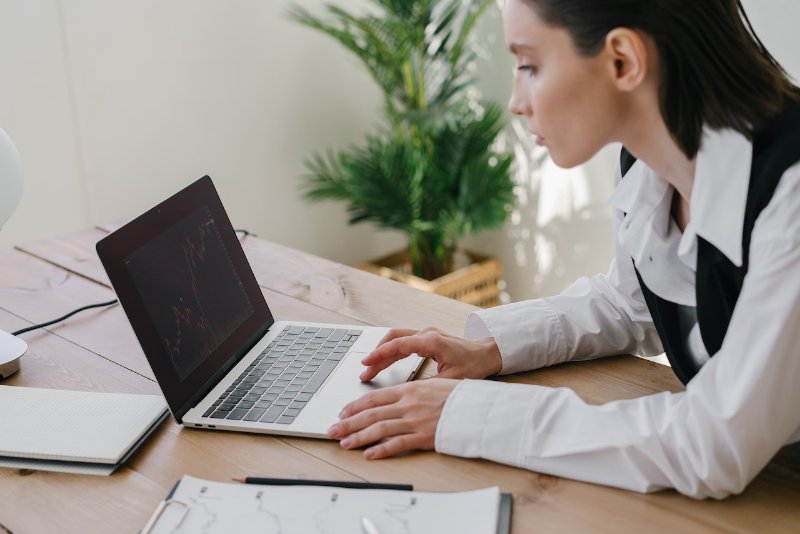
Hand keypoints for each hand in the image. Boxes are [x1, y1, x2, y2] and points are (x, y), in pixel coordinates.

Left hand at [327, 378, 458, 458]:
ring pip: (379, 428)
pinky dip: (381, 449)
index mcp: (410, 389)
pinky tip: (369, 454)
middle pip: (371, 413)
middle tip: (332, 429)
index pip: (375, 398)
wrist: (480, 407)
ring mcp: (415, 420)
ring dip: (358, 436)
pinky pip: (398, 444)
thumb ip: (413, 392)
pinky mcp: (424, 436)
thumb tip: (396, 399)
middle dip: (348, 422)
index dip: (355, 406)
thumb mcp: (434, 385)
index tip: (343, 412)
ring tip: (345, 443)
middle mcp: (409, 403)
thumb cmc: (461, 396)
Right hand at [359, 327, 501, 381]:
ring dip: (383, 352)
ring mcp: (427, 334)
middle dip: (376, 354)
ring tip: (370, 368)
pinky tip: (385, 363)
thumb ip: (427, 384)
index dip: (380, 354)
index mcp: (431, 341)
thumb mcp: (451, 380)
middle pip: (393, 339)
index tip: (366, 363)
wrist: (488, 354)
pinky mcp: (428, 339)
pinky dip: (392, 351)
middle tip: (364, 370)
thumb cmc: (474, 365)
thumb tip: (405, 393)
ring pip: (397, 339)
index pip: (398, 345)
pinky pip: (404, 342)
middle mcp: (427, 334)